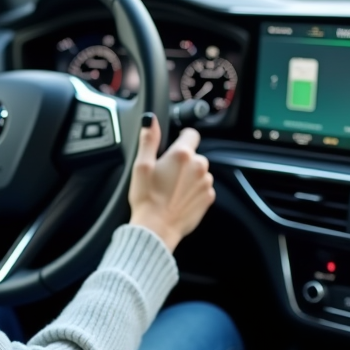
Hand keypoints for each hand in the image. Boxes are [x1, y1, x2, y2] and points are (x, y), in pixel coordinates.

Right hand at [127, 114, 214, 252]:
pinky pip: (202, 188)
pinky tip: (178, 198)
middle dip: (182, 161)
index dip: (181, 137)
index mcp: (182, 155)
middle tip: (164, 174)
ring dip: (188, 176)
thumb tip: (150, 120)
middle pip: (194, 155)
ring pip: (199, 171)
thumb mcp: (141, 166)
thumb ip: (149, 139)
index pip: (191, 134)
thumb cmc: (147, 198)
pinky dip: (193, 190)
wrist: (156, 229)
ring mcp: (206, 183)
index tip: (172, 147)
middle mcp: (199, 166)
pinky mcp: (208, 198)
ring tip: (170, 188)